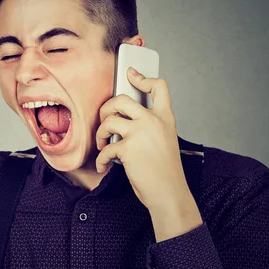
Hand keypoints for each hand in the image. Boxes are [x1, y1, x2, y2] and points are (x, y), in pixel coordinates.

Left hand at [95, 67, 201, 239]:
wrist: (169, 193)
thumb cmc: (165, 171)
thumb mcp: (164, 140)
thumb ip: (150, 126)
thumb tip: (123, 119)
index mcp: (165, 118)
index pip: (159, 86)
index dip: (143, 78)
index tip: (131, 74)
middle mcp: (154, 121)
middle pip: (121, 98)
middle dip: (106, 109)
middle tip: (104, 120)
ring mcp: (141, 133)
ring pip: (109, 121)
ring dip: (100, 134)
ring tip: (102, 145)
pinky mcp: (128, 148)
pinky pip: (105, 148)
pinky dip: (101, 160)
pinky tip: (104, 166)